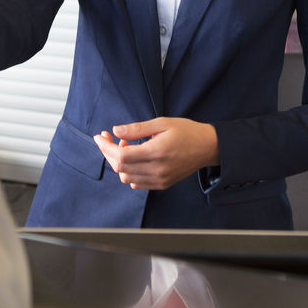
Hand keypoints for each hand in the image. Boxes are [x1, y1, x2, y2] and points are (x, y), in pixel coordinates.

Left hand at [93, 117, 218, 189]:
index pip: (121, 155)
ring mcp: (160, 179)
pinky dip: (129, 173)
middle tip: (107, 138)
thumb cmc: (187, 131)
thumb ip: (137, 128)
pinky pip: (137, 183)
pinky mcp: (163, 184)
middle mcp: (157, 170)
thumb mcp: (162, 123)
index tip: (99, 136)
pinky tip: (133, 158)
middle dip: (108, 153)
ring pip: (127, 178)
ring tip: (125, 146)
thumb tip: (117, 130)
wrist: (207, 147)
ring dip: (119, 163)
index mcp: (156, 152)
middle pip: (121, 168)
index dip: (106, 146)